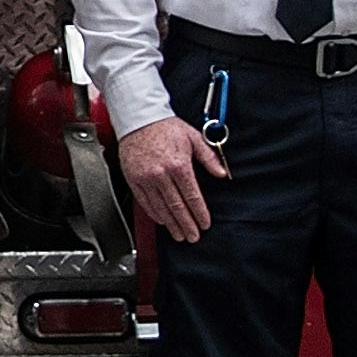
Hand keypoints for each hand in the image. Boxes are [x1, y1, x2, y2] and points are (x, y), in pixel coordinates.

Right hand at [114, 113, 226, 245]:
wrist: (138, 119)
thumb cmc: (165, 127)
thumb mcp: (193, 137)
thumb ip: (209, 157)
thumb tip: (222, 173)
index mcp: (178, 165)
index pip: (192, 196)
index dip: (200, 213)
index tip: (205, 223)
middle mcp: (161, 174)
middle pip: (177, 207)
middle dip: (187, 225)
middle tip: (193, 237)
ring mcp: (146, 178)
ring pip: (161, 208)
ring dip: (172, 225)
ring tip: (179, 235)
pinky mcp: (134, 180)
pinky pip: (145, 203)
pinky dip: (155, 215)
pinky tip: (163, 221)